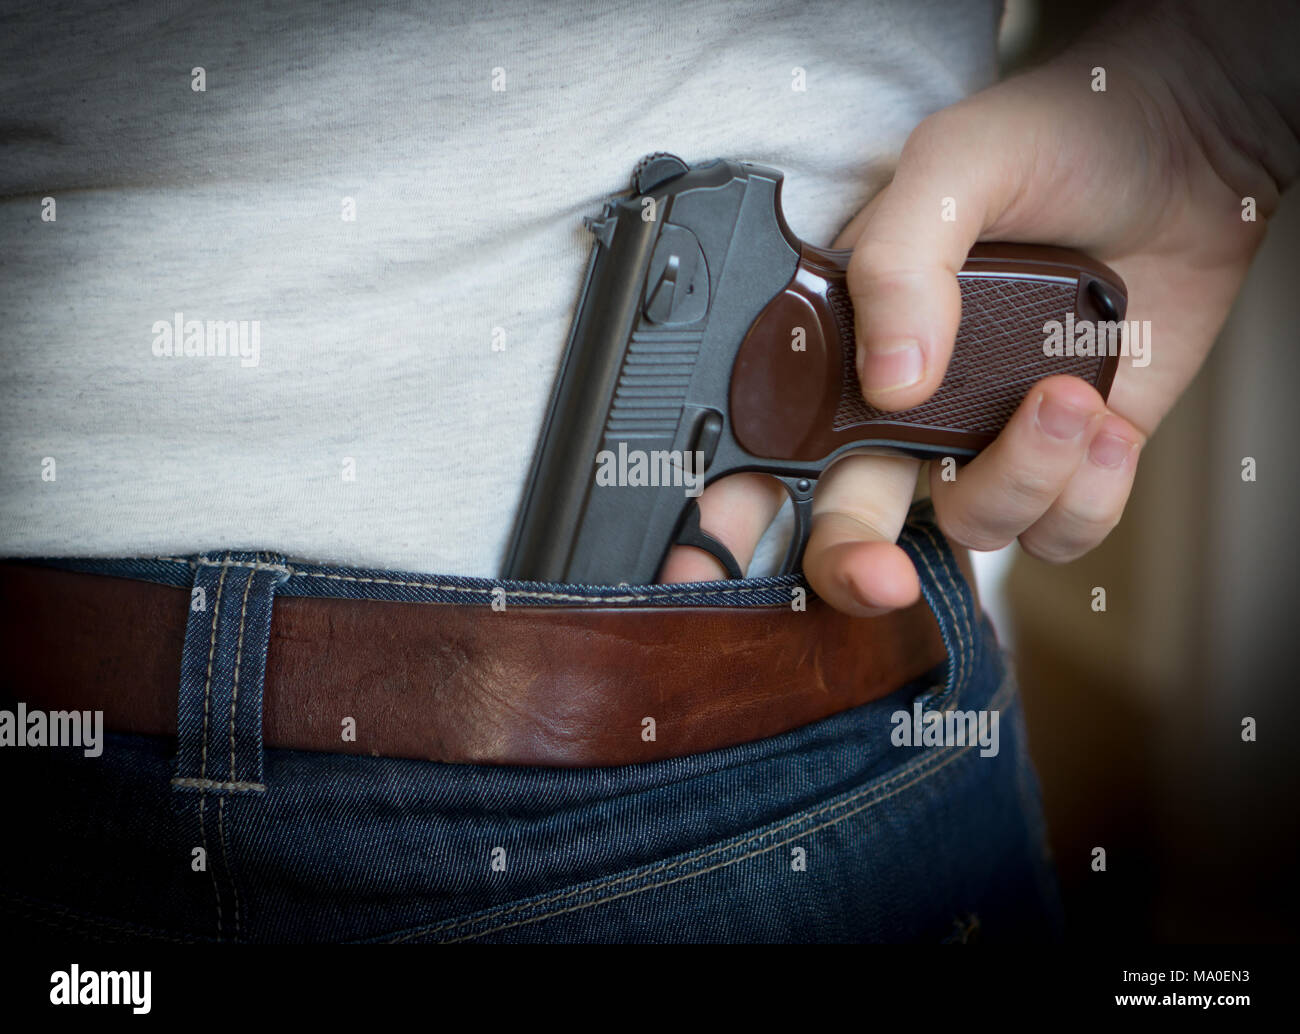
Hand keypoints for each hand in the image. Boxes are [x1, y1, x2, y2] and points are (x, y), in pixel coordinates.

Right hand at [661, 18, 1278, 614]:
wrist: (1188, 152)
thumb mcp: (954, 167)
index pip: (765, 442)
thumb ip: (902, 261)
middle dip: (853, 567)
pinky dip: (1087, 496)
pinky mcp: (1063, 461)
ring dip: (1020, 478)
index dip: (724, 515)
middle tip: (882, 579)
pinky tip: (1102, 419)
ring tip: (1064, 398)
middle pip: (848, 523)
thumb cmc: (1053, 144)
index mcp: (845, 344)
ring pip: (968, 526)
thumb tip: (893, 384)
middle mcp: (902, 409)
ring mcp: (982, 440)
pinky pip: (1056, 533)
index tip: (703, 564)